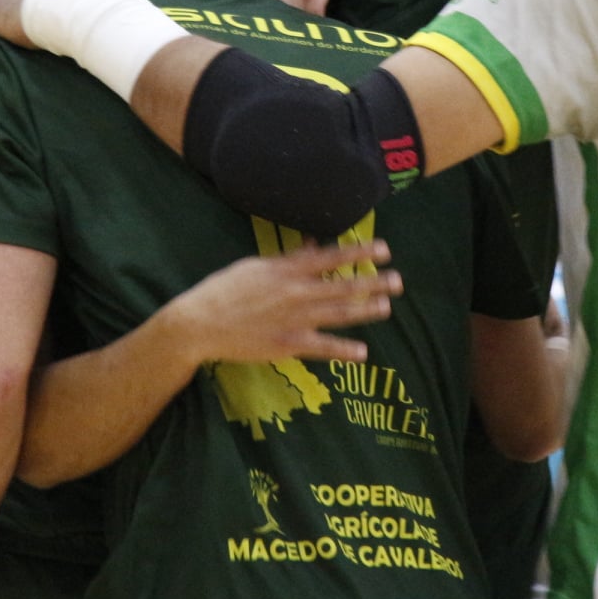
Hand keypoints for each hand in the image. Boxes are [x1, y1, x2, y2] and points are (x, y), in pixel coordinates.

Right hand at [159, 241, 403, 366]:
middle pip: (342, 286)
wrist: (199, 323)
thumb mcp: (255, 266)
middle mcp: (295, 293)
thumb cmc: (225, 290)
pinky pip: (322, 348)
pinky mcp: (287, 345)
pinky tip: (363, 353)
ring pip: (338, 314)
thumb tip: (313, 245)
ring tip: (388, 307)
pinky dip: (343, 351)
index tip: (383, 249)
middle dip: (373, 282)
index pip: (330, 258)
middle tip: (398, 280)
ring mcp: (293, 320)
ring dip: (366, 310)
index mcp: (286, 270)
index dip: (359, 253)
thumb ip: (288, 258)